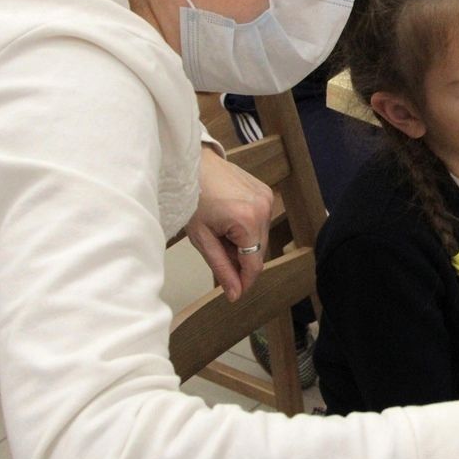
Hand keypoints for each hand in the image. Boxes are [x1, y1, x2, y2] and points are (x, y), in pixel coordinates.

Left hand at [185, 147, 273, 301]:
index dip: (245, 281)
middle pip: (259, 251)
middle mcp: (264, 208)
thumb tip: (235, 293)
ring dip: (244, 243)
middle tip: (218, 253)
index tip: (234, 294)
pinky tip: (229, 220)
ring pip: (260, 237)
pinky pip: (261, 220)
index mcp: (248, 220)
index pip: (254, 263)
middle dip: (241, 260)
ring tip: (220, 233)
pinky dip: (247, 228)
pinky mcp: (266, 191)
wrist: (192, 164)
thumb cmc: (191, 197)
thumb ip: (221, 267)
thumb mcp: (202, 238)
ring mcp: (267, 197)